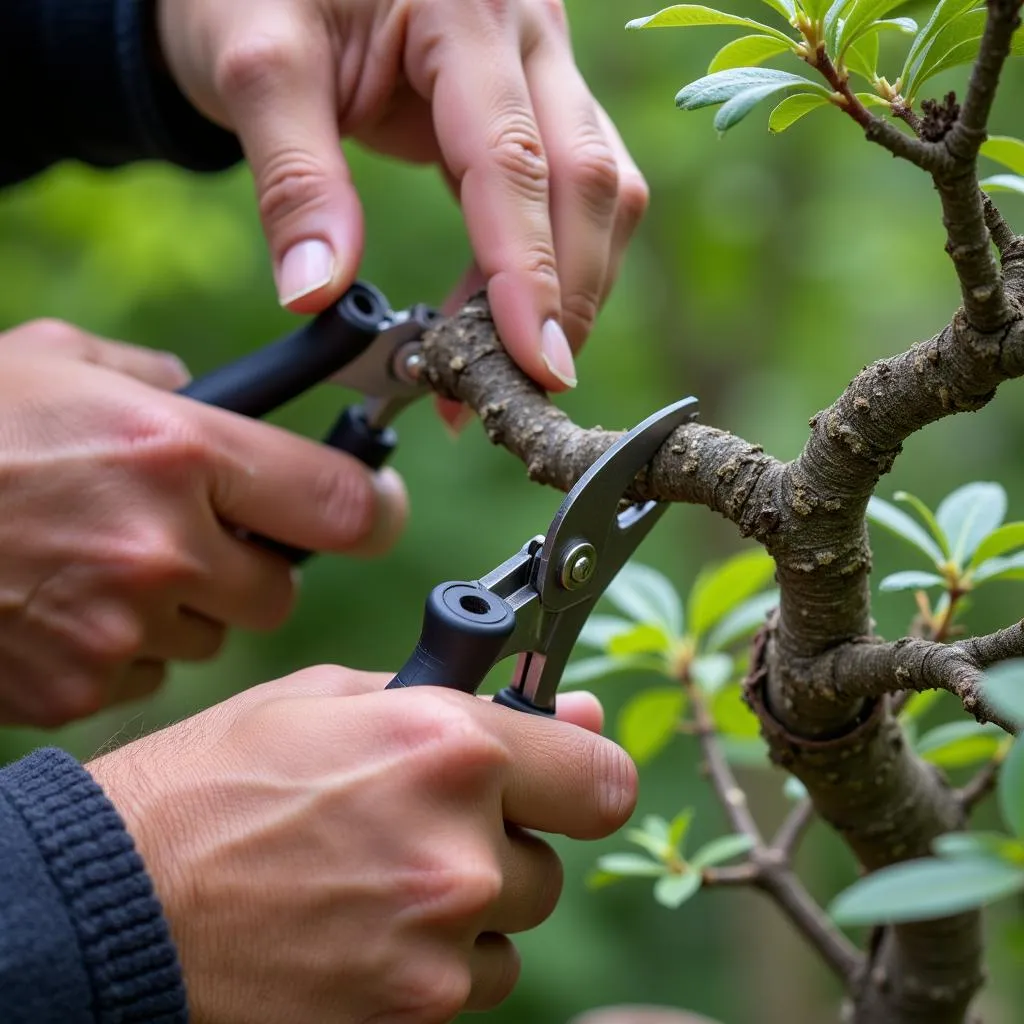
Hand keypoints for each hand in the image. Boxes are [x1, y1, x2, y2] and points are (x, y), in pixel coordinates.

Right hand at [0, 320, 405, 727]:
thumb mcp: (60, 365)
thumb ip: (161, 379)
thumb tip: (217, 397)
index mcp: (176, 450)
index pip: (341, 504)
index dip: (374, 509)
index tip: (377, 508)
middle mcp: (162, 545)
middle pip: (280, 589)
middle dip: (254, 567)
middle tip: (201, 536)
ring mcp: (119, 626)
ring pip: (215, 636)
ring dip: (187, 606)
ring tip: (108, 564)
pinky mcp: (77, 686)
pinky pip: (147, 673)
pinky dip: (126, 646)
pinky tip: (67, 608)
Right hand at [86, 667, 636, 1023]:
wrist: (116, 906)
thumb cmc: (214, 783)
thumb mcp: (330, 700)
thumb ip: (462, 698)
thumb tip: (577, 713)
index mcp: (450, 749)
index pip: (602, 778)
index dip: (583, 774)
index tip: (560, 778)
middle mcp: (460, 851)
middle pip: (549, 859)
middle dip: (501, 839)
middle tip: (417, 823)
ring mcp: (436, 946)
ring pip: (510, 926)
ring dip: (468, 905)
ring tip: (375, 879)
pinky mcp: (410, 1016)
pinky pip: (466, 982)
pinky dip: (434, 961)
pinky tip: (361, 930)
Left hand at [157, 0, 649, 394]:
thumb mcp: (255, 64)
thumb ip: (294, 179)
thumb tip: (319, 294)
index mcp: (463, 2)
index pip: (513, 158)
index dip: (528, 273)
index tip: (533, 365)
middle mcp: (528, 25)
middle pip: (587, 179)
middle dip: (565, 296)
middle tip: (526, 389)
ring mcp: (544, 59)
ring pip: (599, 188)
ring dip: (567, 286)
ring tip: (502, 363)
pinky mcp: (538, 97)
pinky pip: (573, 187)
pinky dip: (550, 261)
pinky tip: (502, 315)